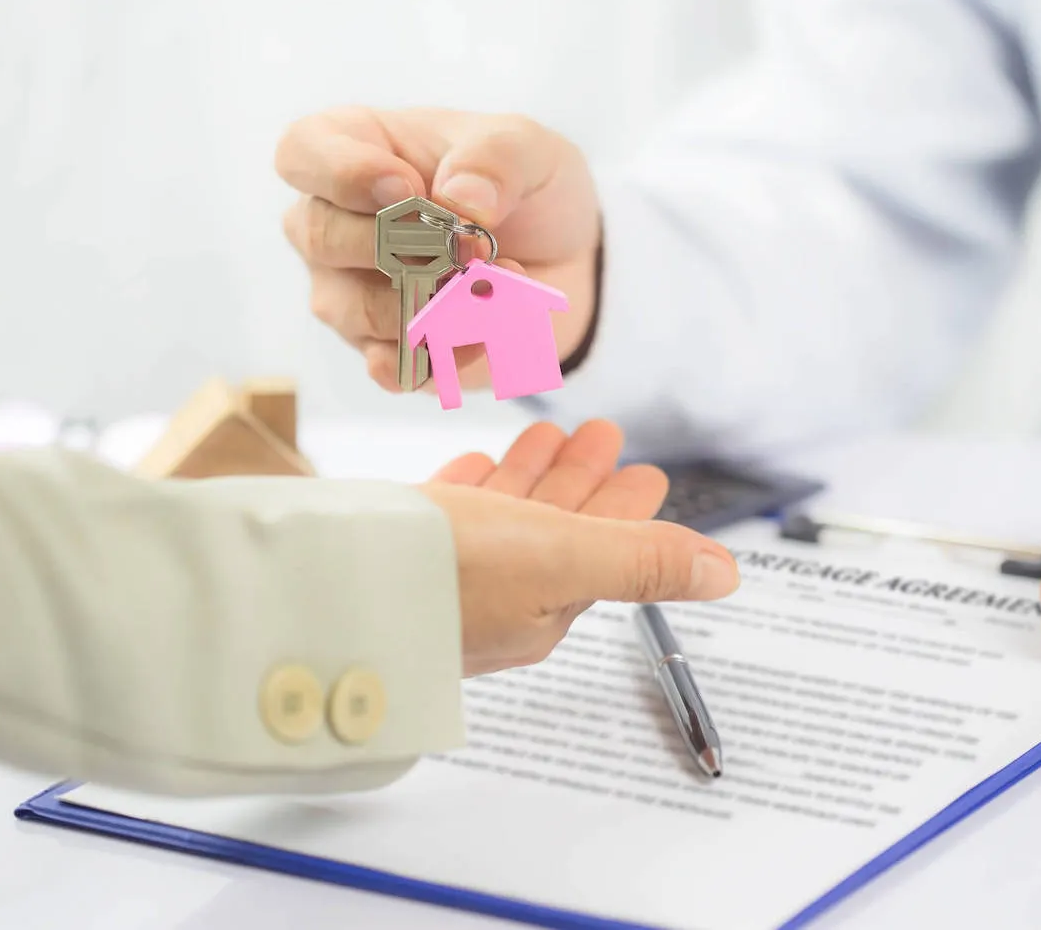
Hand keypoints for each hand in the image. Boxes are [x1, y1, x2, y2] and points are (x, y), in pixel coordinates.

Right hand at [274, 107, 600, 393]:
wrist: (562, 258)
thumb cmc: (522, 186)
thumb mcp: (527, 147)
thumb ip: (495, 158)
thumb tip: (458, 198)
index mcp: (354, 149)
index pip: (302, 153)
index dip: (343, 173)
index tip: (407, 189)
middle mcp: (336, 223)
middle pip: (319, 236)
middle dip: (395, 245)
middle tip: (466, 245)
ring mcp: (352, 292)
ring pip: (355, 308)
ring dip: (432, 302)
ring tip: (494, 285)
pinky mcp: (388, 350)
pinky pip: (391, 366)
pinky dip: (440, 355)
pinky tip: (477, 338)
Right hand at [419, 420, 739, 675]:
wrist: (315, 591)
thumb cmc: (440, 577)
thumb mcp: (560, 558)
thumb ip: (640, 561)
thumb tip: (725, 575)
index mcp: (544, 609)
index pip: (605, 553)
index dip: (628, 509)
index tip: (646, 470)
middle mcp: (497, 602)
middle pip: (557, 532)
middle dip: (582, 481)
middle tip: (603, 433)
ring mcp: (444, 582)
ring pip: (503, 521)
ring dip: (531, 476)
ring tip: (546, 431)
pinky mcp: (396, 560)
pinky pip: (447, 521)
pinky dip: (472, 489)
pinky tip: (474, 466)